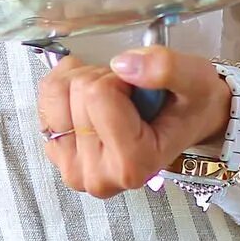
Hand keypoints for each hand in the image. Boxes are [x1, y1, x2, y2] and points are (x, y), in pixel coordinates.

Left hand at [34, 46, 230, 198]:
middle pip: (75, 91)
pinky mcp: (55, 152)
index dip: (120, 79)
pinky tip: (93, 101)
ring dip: (83, 80)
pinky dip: (66, 86)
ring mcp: (71, 167)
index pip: (98, 95)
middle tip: (130, 96)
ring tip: (114, 98)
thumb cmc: (191, 105)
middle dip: (103, 79)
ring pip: (54, 92)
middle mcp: (97, 177)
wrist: (187, 122)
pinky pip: (45, 98)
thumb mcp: (194, 80)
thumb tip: (123, 63)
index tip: (141, 92)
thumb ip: (166, 69)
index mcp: (133, 165)